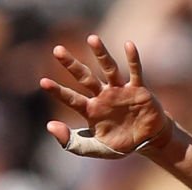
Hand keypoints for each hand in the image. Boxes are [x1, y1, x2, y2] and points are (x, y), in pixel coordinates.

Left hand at [40, 34, 171, 157]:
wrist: (148, 142)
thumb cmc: (120, 144)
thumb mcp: (95, 149)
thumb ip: (72, 142)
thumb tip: (49, 125)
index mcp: (91, 110)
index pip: (71, 98)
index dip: (57, 91)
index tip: (43, 82)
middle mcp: (103, 96)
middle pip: (85, 77)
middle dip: (71, 64)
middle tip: (57, 50)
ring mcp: (120, 91)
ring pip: (109, 69)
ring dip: (101, 54)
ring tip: (92, 38)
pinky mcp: (138, 90)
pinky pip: (135, 72)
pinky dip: (133, 59)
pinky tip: (128, 45)